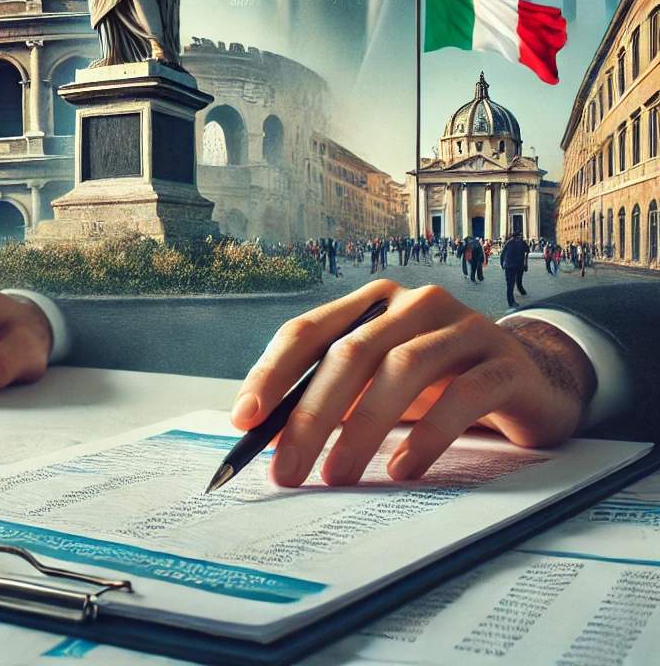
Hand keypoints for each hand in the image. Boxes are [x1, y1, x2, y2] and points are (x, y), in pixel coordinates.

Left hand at [231, 279, 595, 486]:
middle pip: (350, 353)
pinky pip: (462, 395)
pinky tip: (402, 469)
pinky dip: (427, 435)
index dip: (272, 373)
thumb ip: (333, 397)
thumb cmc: (440, 383)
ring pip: (402, 369)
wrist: (535, 379)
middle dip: (311, 415)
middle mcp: (415, 304)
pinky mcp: (506, 363)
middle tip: (286, 470)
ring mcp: (465, 328)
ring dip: (362, 428)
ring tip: (336, 477)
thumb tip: (269, 437)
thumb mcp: (380, 384)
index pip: (309, 331)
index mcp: (373, 302)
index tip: (244, 419)